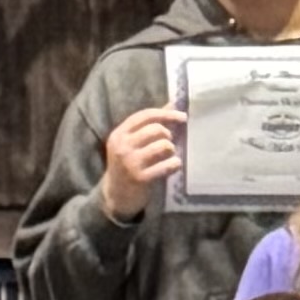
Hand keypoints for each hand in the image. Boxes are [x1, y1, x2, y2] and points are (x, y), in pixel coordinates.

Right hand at [97, 106, 188, 221]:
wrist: (116, 195)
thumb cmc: (128, 164)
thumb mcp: (131, 143)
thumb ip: (149, 124)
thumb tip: (172, 104)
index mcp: (118, 134)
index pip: (144, 115)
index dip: (166, 114)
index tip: (183, 117)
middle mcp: (121, 146)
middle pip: (155, 129)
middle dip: (168, 135)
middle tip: (168, 144)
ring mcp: (130, 162)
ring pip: (164, 145)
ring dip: (172, 151)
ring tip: (168, 156)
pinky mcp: (140, 178)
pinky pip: (168, 165)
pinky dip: (175, 164)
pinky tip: (173, 167)